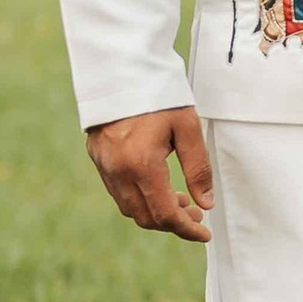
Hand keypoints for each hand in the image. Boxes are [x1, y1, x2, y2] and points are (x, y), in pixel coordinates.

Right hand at [87, 106, 213, 243]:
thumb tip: (205, 204)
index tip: (204, 233)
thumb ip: (198, 169)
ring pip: (129, 207)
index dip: (186, 229)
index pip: (165, 214)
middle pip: (145, 217)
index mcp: (141, 164)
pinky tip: (157, 186)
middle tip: (196, 214)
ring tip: (181, 199)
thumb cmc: (159, 94)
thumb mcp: (188, 128)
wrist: (121, 68)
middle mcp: (118, 170)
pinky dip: (139, 198)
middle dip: (172, 222)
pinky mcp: (97, 157)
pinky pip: (117, 191)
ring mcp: (104, 165)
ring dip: (155, 212)